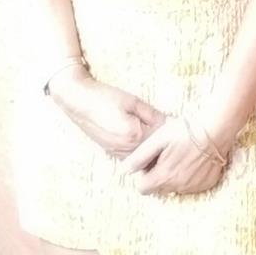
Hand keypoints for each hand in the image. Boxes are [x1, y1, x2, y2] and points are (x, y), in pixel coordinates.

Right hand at [48, 66, 164, 158]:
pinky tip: (142, 138)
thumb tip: (169, 123)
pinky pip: (132, 156)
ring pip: (143, 156)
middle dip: (163, 143)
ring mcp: (118, 153)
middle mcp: (126, 149)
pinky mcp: (112, 152)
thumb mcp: (133, 101)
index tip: (177, 125)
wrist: (78, 101)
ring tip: (159, 137)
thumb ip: (152, 114)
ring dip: (151, 149)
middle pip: (153, 151)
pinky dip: (140, 150)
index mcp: (134, 135)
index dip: (170, 131)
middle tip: (172, 131)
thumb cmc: (105, 98)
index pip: (161, 138)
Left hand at [121, 116, 225, 195]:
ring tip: (181, 156)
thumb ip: (139, 157)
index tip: (151, 162)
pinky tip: (193, 161)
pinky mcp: (207, 183)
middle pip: (159, 189)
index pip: (142, 188)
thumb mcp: (158, 139)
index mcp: (163, 176)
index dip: (143, 175)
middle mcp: (178, 186)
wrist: (216, 128)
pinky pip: (192, 185)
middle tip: (166, 156)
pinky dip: (190, 176)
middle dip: (158, 176)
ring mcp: (194, 186)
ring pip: (175, 187)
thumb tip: (124, 171)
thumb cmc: (185, 130)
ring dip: (174, 176)